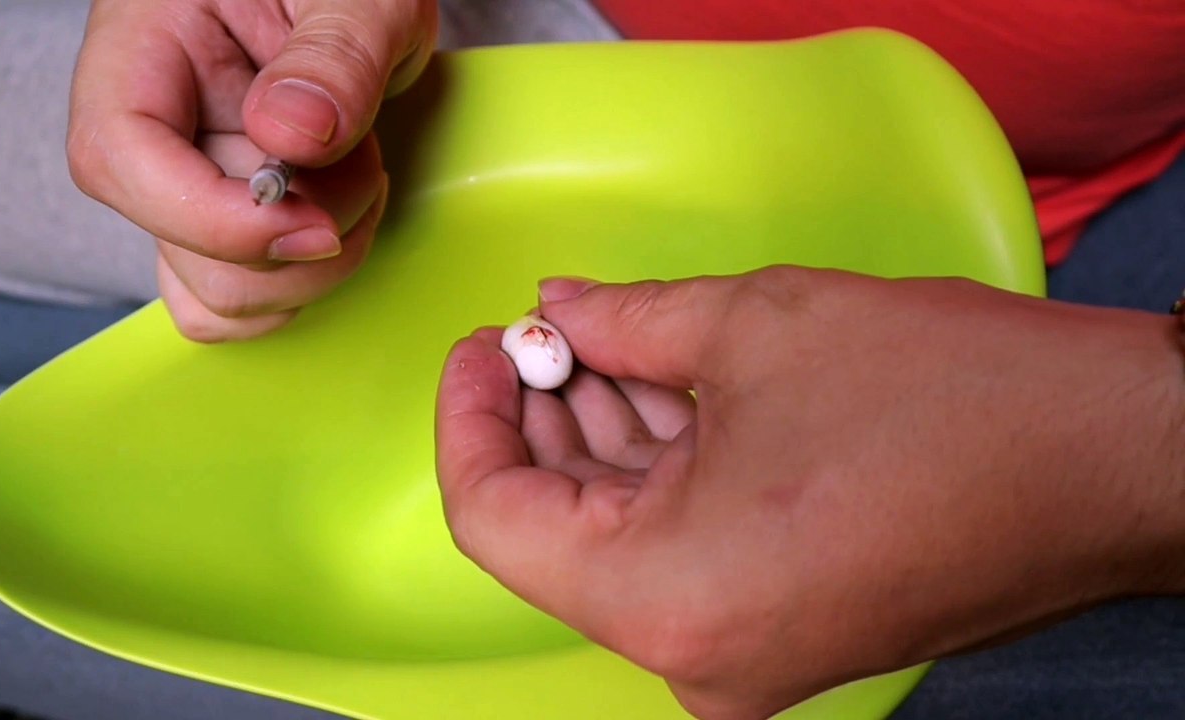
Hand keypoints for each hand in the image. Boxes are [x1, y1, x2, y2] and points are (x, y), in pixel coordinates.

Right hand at [67, 0, 436, 340]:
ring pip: (214, 291)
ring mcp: (189, 182)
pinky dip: (298, 287)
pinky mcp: (227, 220)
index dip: (211, 218)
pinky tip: (342, 222)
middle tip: (365, 162)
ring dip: (311, 266)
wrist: (362, 0)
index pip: (118, 156)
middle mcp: (155, 126)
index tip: (311, 224)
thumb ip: (333, 52)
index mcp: (147, 46)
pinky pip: (234, 299)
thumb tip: (289, 131)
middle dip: (297, 236)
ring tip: (359, 178)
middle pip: (181, 245)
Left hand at [435, 267, 1184, 718]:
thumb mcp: (754, 326)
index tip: (484, 344)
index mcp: (665, 597)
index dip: (469, 418)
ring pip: (624, 534)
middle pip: (558, 528)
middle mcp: (693, 652)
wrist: (1111, 460)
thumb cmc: (953, 401)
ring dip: (604, 435)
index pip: (495, 519)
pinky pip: (685, 547)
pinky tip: (660, 385)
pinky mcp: (783, 627)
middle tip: (546, 328)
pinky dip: (662, 469)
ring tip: (606, 341)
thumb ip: (622, 319)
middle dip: (543, 416)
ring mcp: (741, 650)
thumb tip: (560, 309)